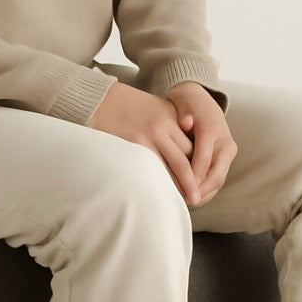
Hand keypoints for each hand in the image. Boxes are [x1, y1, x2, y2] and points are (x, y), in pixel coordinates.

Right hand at [86, 80, 202, 203]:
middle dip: (195, 179)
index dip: (198, 166)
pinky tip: (165, 193)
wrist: (100, 100)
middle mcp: (165, 125)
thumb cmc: (126, 109)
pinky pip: (156, 168)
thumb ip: (171, 127)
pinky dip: (163, 182)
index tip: (202, 182)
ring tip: (188, 200)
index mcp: (172, 116)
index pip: (193, 146)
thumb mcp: (154, 110)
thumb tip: (185, 153)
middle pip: (188, 156)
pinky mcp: (136, 144)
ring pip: (177, 166)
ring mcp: (151, 135)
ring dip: (184, 185)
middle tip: (199, 197)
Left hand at [164, 82, 236, 207]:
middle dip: (200, 191)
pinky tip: (191, 198)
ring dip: (203, 194)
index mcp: (213, 129)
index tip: (181, 190)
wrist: (201, 99)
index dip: (193, 177)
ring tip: (186, 203)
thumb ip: (184, 115)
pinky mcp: (225, 159)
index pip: (204, 159)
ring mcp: (227, 152)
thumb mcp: (182, 104)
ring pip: (218, 180)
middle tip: (184, 202)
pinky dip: (205, 191)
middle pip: (216, 174)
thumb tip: (186, 123)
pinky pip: (217, 179)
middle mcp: (225, 142)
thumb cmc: (186, 104)